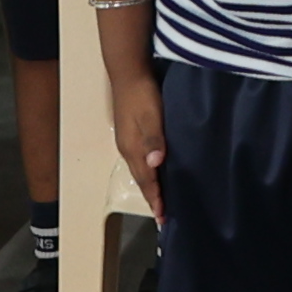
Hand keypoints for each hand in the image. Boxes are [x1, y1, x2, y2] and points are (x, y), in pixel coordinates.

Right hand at [113, 72, 169, 218]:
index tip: (162, 218)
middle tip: (163, 216)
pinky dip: (149, 173)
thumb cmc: (142, 95)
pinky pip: (141, 161)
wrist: (128, 74)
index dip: (155, 199)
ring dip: (150, 187)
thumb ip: (153, 140)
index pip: (145, 181)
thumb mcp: (151, 116)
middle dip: (152, 198)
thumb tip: (155, 165)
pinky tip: (157, 171)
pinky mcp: (131, 134)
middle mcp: (128, 150)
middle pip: (141, 180)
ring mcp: (128, 142)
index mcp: (133, 149)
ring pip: (141, 171)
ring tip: (161, 200)